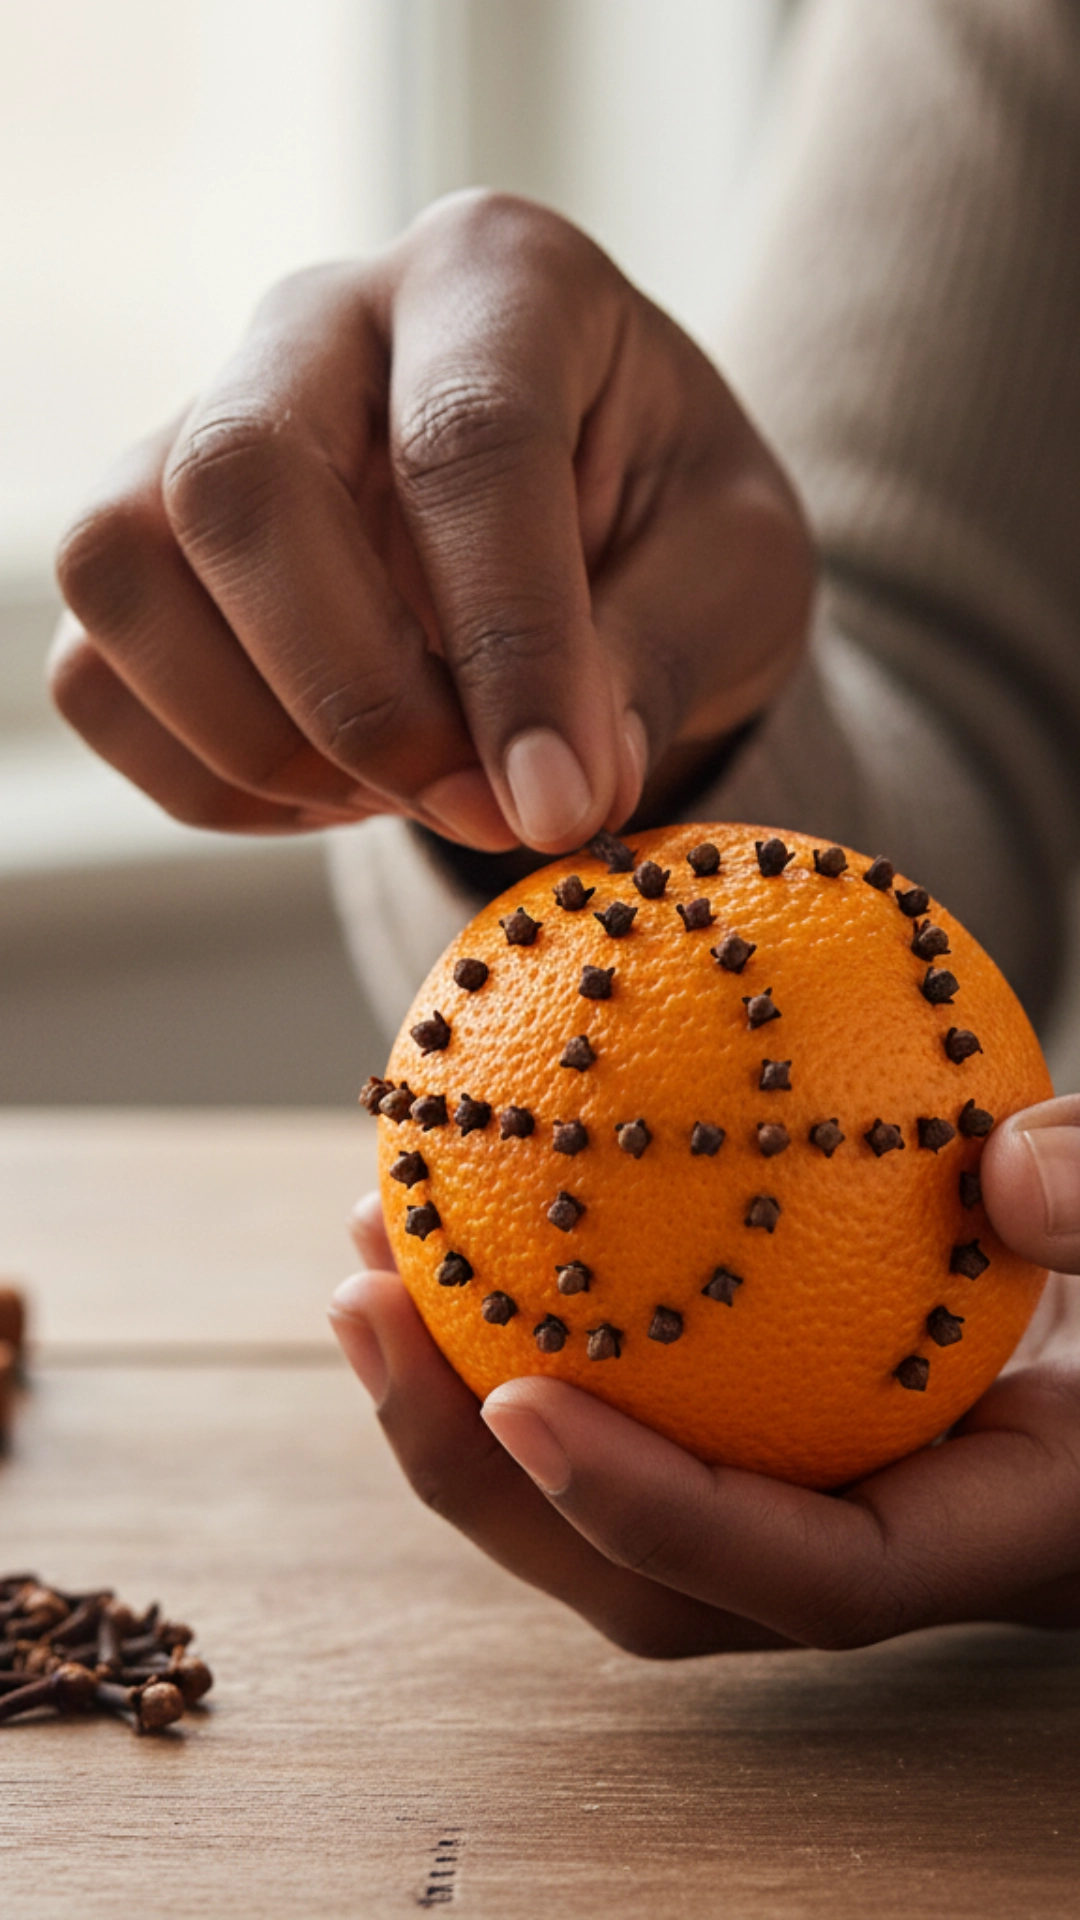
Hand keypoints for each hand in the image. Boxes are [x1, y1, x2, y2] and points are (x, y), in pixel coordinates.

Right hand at [52, 191, 811, 851]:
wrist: (599, 519)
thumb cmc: (673, 520)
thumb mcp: (735, 572)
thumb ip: (653, 663)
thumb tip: (556, 793)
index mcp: (499, 277)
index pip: (466, 444)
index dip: (511, 649)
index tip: (560, 806)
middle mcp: (322, 320)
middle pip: (239, 482)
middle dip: (354, 695)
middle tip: (479, 810)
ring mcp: (202, 419)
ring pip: (119, 566)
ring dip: (258, 738)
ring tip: (408, 791)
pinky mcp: (146, 540)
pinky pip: (95, 671)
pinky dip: (211, 775)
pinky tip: (337, 788)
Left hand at [330, 1096, 1079, 1655]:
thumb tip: (1004, 1168)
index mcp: (991, 1534)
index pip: (811, 1578)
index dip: (655, 1514)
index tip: (518, 1396)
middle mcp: (879, 1543)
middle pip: (652, 1579)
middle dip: (483, 1474)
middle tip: (364, 1307)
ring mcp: (813, 1494)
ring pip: (610, 1504)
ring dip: (462, 1403)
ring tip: (368, 1256)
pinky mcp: (769, 1430)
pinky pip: (631, 1401)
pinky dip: (530, 1322)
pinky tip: (463, 1206)